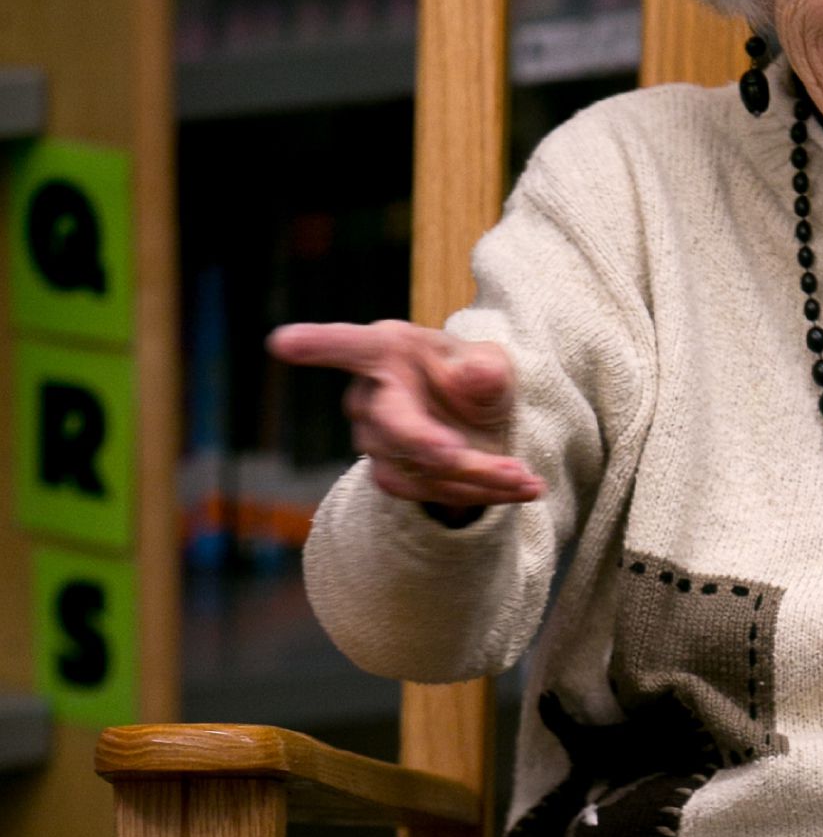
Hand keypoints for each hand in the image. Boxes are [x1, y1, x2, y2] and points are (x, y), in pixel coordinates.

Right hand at [267, 319, 543, 509]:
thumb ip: (486, 369)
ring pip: (423, 468)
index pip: (347, 344)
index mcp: (386, 348)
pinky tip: (521, 488)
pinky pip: (435, 493)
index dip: (316, 345)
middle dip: (430, 444)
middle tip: (462, 457)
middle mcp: (370, 395)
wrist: (479, 422)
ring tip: (527, 478)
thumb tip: (474, 376)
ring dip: (479, 477)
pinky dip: (483, 493)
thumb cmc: (474, 377)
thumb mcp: (491, 364)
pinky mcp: (391, 476)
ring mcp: (375, 440)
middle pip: (393, 426)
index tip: (282, 342)